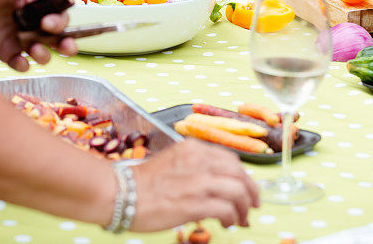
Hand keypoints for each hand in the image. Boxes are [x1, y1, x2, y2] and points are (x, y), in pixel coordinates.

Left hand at [0, 0, 76, 71]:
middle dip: (64, 42)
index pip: (59, 15)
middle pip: (57, 38)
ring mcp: (19, 40)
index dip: (61, 20)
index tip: (51, 20)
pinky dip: (23, 65)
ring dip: (45, 55)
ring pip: (43, 54)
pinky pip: (20, 64)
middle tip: (58, 40)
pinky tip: (19, 60)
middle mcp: (32, 24)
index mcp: (36, 6)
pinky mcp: (5, 53)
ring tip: (35, 50)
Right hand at [129, 140, 259, 230]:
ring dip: (244, 208)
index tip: (247, 189)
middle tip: (253, 205)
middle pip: (240, 174)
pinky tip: (227, 224)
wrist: (120, 193)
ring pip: (238, 191)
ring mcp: (198, 182)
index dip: (243, 176)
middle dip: (251, 191)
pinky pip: (226, 210)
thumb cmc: (142, 182)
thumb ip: (195, 167)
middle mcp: (199, 161)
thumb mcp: (173, 162)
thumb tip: (214, 185)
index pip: (231, 160)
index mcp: (193, 149)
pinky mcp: (194, 203)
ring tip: (241, 219)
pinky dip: (232, 218)